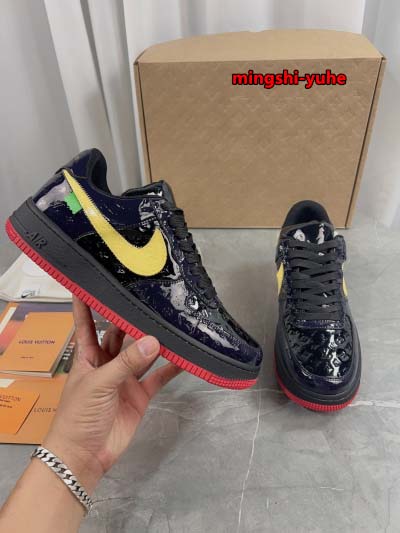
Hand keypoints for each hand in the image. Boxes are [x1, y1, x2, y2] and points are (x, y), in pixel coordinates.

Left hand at [43, 297, 180, 492]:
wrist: (85, 455)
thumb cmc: (79, 415)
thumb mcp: (99, 384)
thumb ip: (127, 363)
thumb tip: (154, 341)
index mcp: (88, 356)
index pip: (87, 323)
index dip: (87, 304)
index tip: (91, 282)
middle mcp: (107, 362)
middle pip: (120, 335)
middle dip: (131, 319)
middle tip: (149, 298)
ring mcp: (125, 378)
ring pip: (143, 354)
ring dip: (155, 342)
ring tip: (172, 322)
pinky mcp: (140, 394)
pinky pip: (158, 377)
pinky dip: (171, 368)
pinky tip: (185, 356)